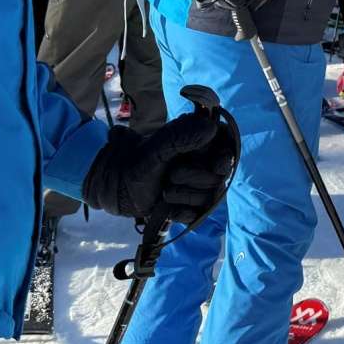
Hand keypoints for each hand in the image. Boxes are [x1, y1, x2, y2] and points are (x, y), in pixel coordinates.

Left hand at [81, 110, 237, 226]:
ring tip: (165, 190)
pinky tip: (167, 207)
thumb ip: (181, 135)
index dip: (226, 157)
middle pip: (220, 177)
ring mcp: (197, 187)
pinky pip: (198, 215)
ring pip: (210, 198)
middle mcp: (203, 165)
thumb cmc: (134, 162)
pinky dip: (182, 212)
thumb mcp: (155, 148)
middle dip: (196, 178)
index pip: (227, 148)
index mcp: (198, 144)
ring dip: (186, 196)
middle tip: (173, 175)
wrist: (115, 188)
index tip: (218, 164)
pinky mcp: (190, 208)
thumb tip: (211, 127)